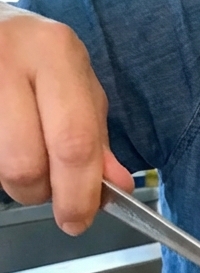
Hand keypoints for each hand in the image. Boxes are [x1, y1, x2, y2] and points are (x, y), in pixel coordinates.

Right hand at [0, 4, 131, 233]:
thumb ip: (96, 137)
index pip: (73, 142)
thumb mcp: (77, 87)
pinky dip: (2, 166)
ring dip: (18, 182)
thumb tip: (116, 186)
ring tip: (28, 158)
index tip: (78, 219)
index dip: (77, 192)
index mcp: (55, 53)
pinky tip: (9, 146)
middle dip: (42, 193)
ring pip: (1, 167)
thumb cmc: (37, 60)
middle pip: (26, 163)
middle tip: (50, 193)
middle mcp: (10, 59)